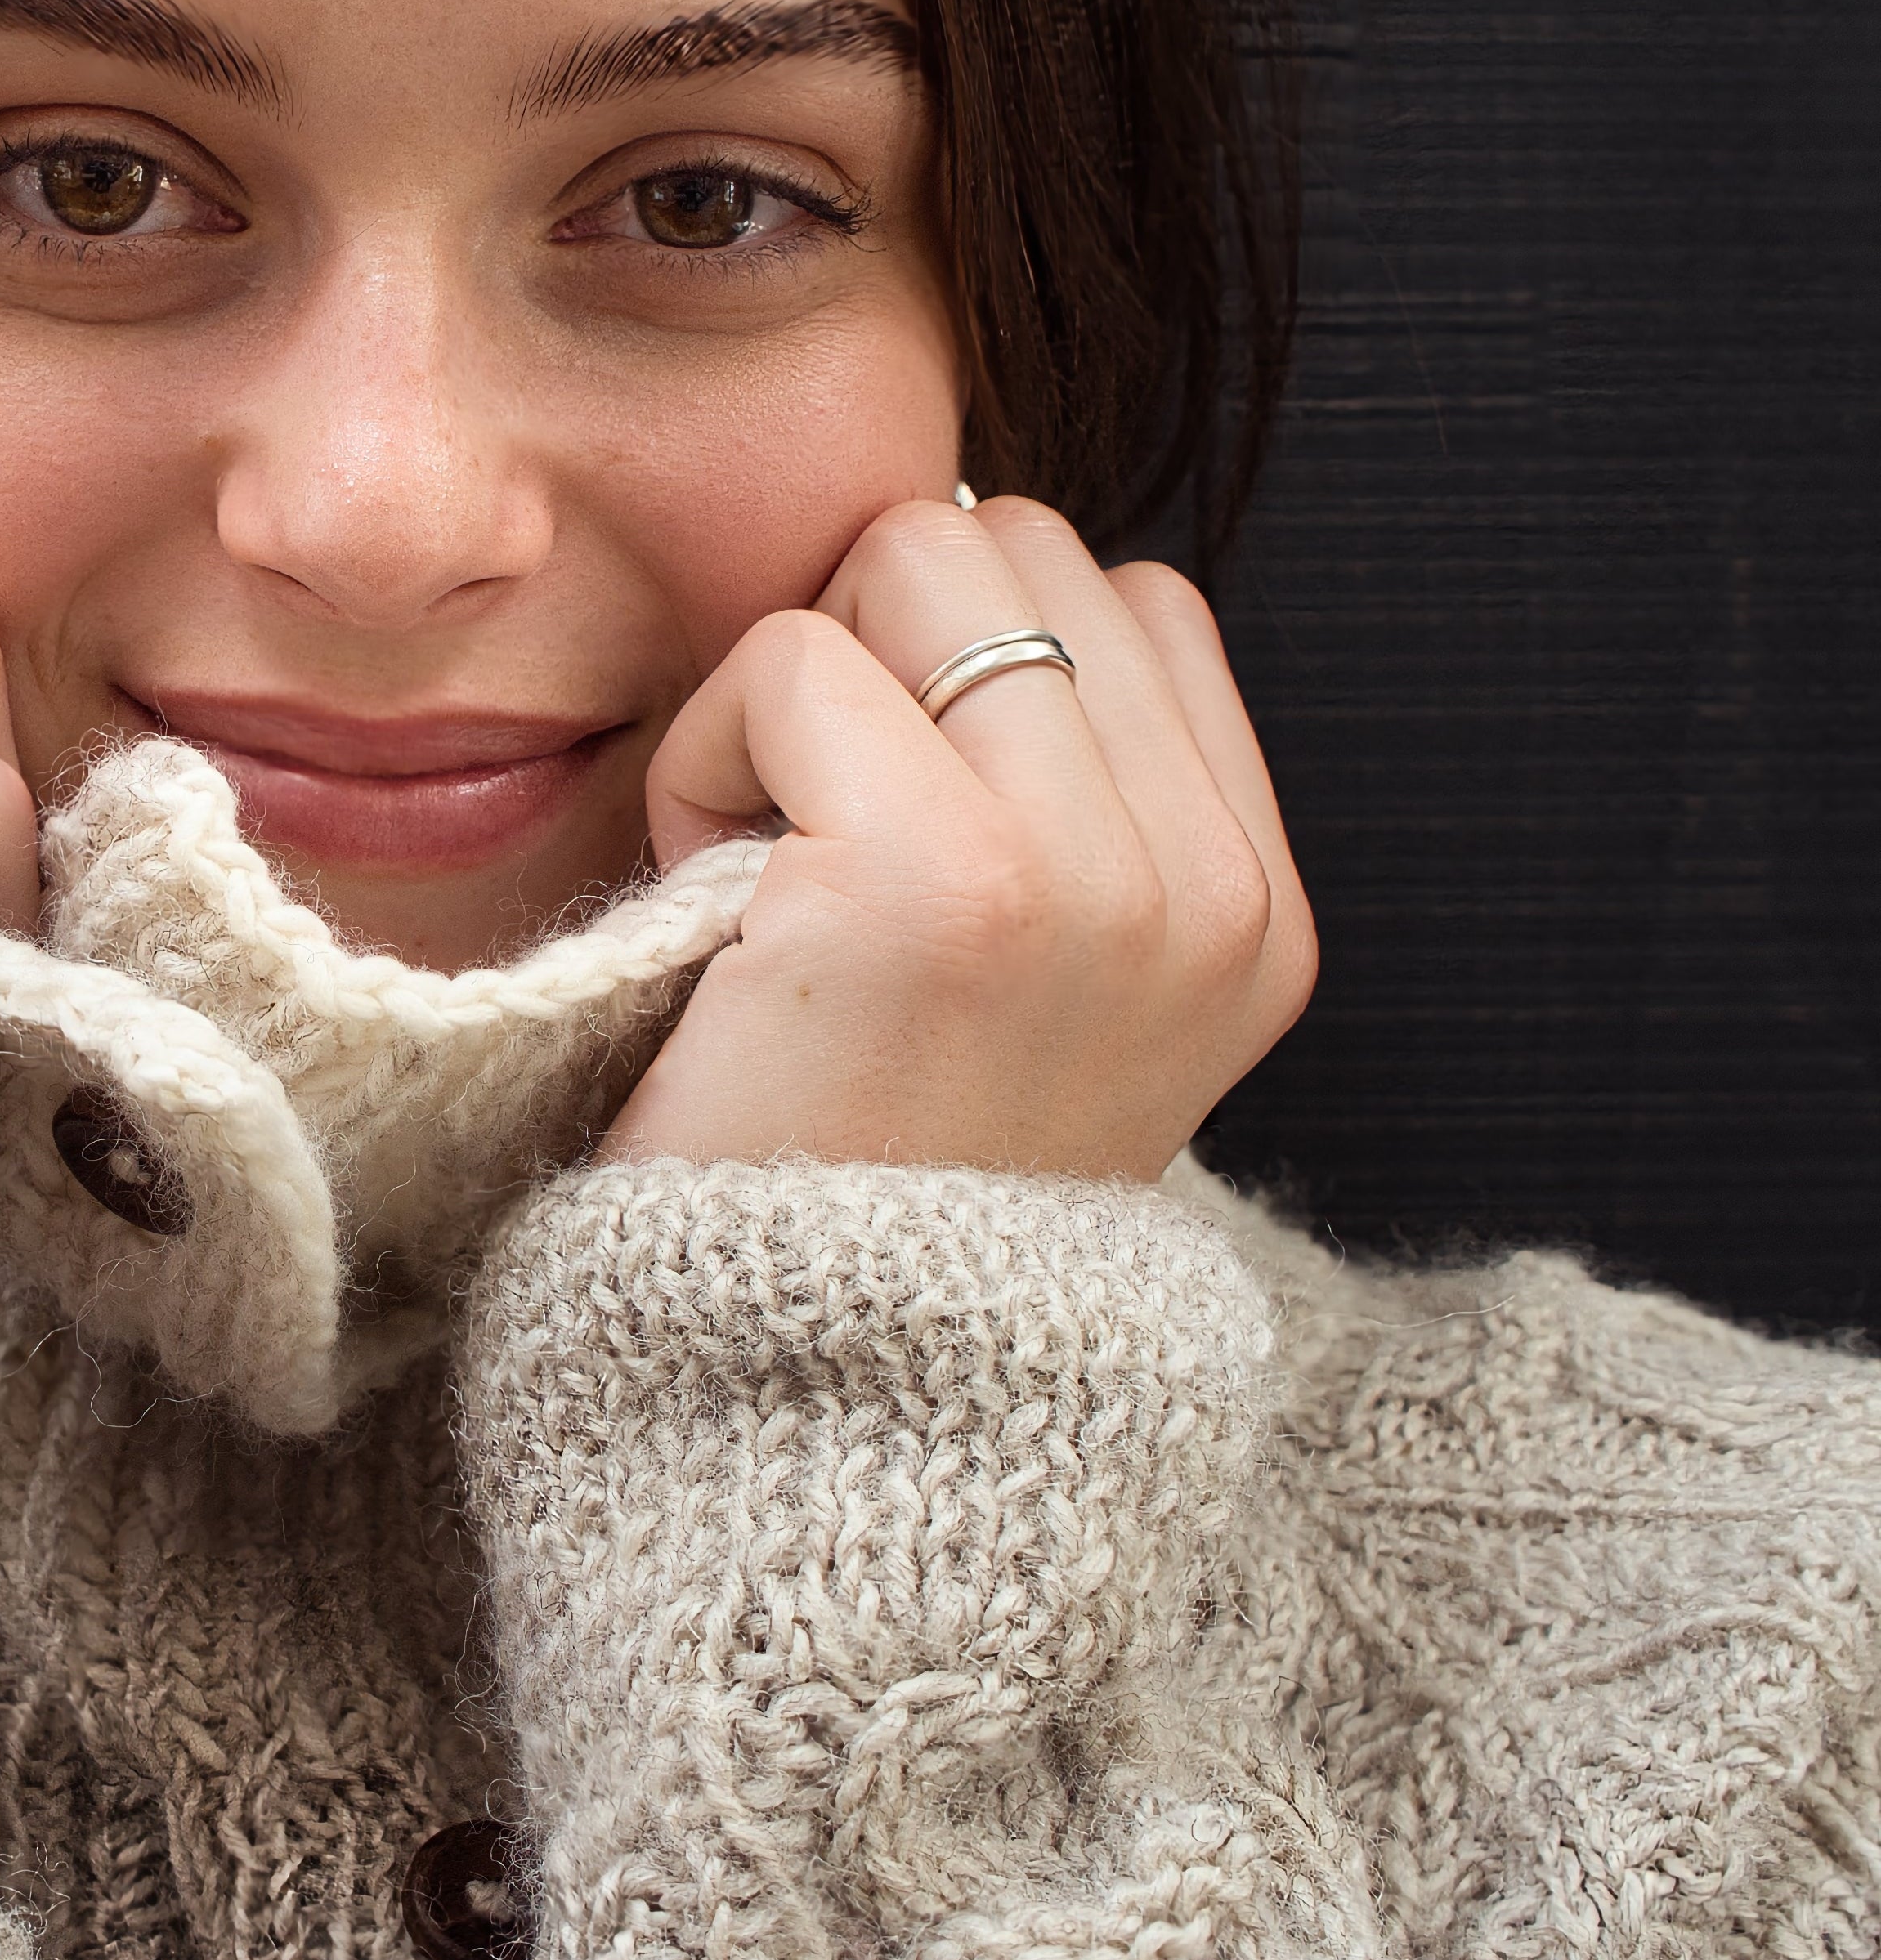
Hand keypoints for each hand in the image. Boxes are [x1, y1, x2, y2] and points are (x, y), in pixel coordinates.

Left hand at [608, 496, 1313, 1183]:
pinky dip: (705, 751)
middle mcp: (1208, 894)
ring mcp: (1090, 882)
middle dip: (880, 642)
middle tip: (813, 832)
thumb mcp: (1045, 996)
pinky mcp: (937, 882)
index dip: (969, 661)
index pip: (1136, 603)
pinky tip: (711, 908)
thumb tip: (947, 549)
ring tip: (773, 864)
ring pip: (915, 551)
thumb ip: (1068, 800)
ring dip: (799, 682)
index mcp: (1254, 915)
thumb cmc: (857, 1181)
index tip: (897, 822)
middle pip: (1019, 543)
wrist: (798, 1416)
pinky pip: (785, 657)